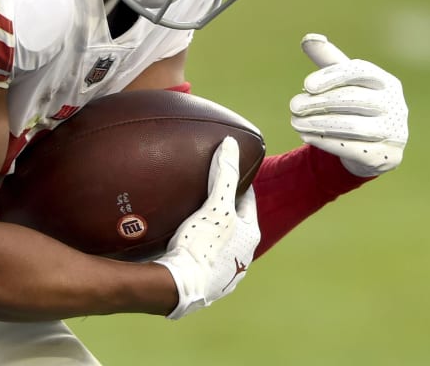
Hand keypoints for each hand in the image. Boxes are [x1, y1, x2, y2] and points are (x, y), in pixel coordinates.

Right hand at [154, 137, 259, 319]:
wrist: (180, 286)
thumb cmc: (201, 244)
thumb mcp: (215, 205)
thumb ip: (224, 174)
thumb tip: (231, 144)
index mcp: (249, 235)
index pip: (248, 202)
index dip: (240, 186)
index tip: (232, 174)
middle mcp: (243, 256)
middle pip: (237, 225)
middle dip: (228, 211)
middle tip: (212, 195)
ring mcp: (227, 274)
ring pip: (224, 246)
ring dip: (215, 233)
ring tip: (198, 220)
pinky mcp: (210, 285)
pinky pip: (207, 261)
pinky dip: (201, 251)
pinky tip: (187, 247)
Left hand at [290, 34, 408, 176]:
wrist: (374, 149)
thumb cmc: (356, 107)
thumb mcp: (344, 83)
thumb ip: (328, 60)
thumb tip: (309, 38)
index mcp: (387, 82)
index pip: (360, 72)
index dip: (332, 76)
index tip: (306, 85)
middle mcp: (396, 106)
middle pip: (354, 99)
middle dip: (319, 102)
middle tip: (294, 106)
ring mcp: (394, 132)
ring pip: (352, 126)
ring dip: (318, 123)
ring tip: (295, 122)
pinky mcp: (385, 156)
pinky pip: (352, 148)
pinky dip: (326, 141)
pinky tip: (306, 136)